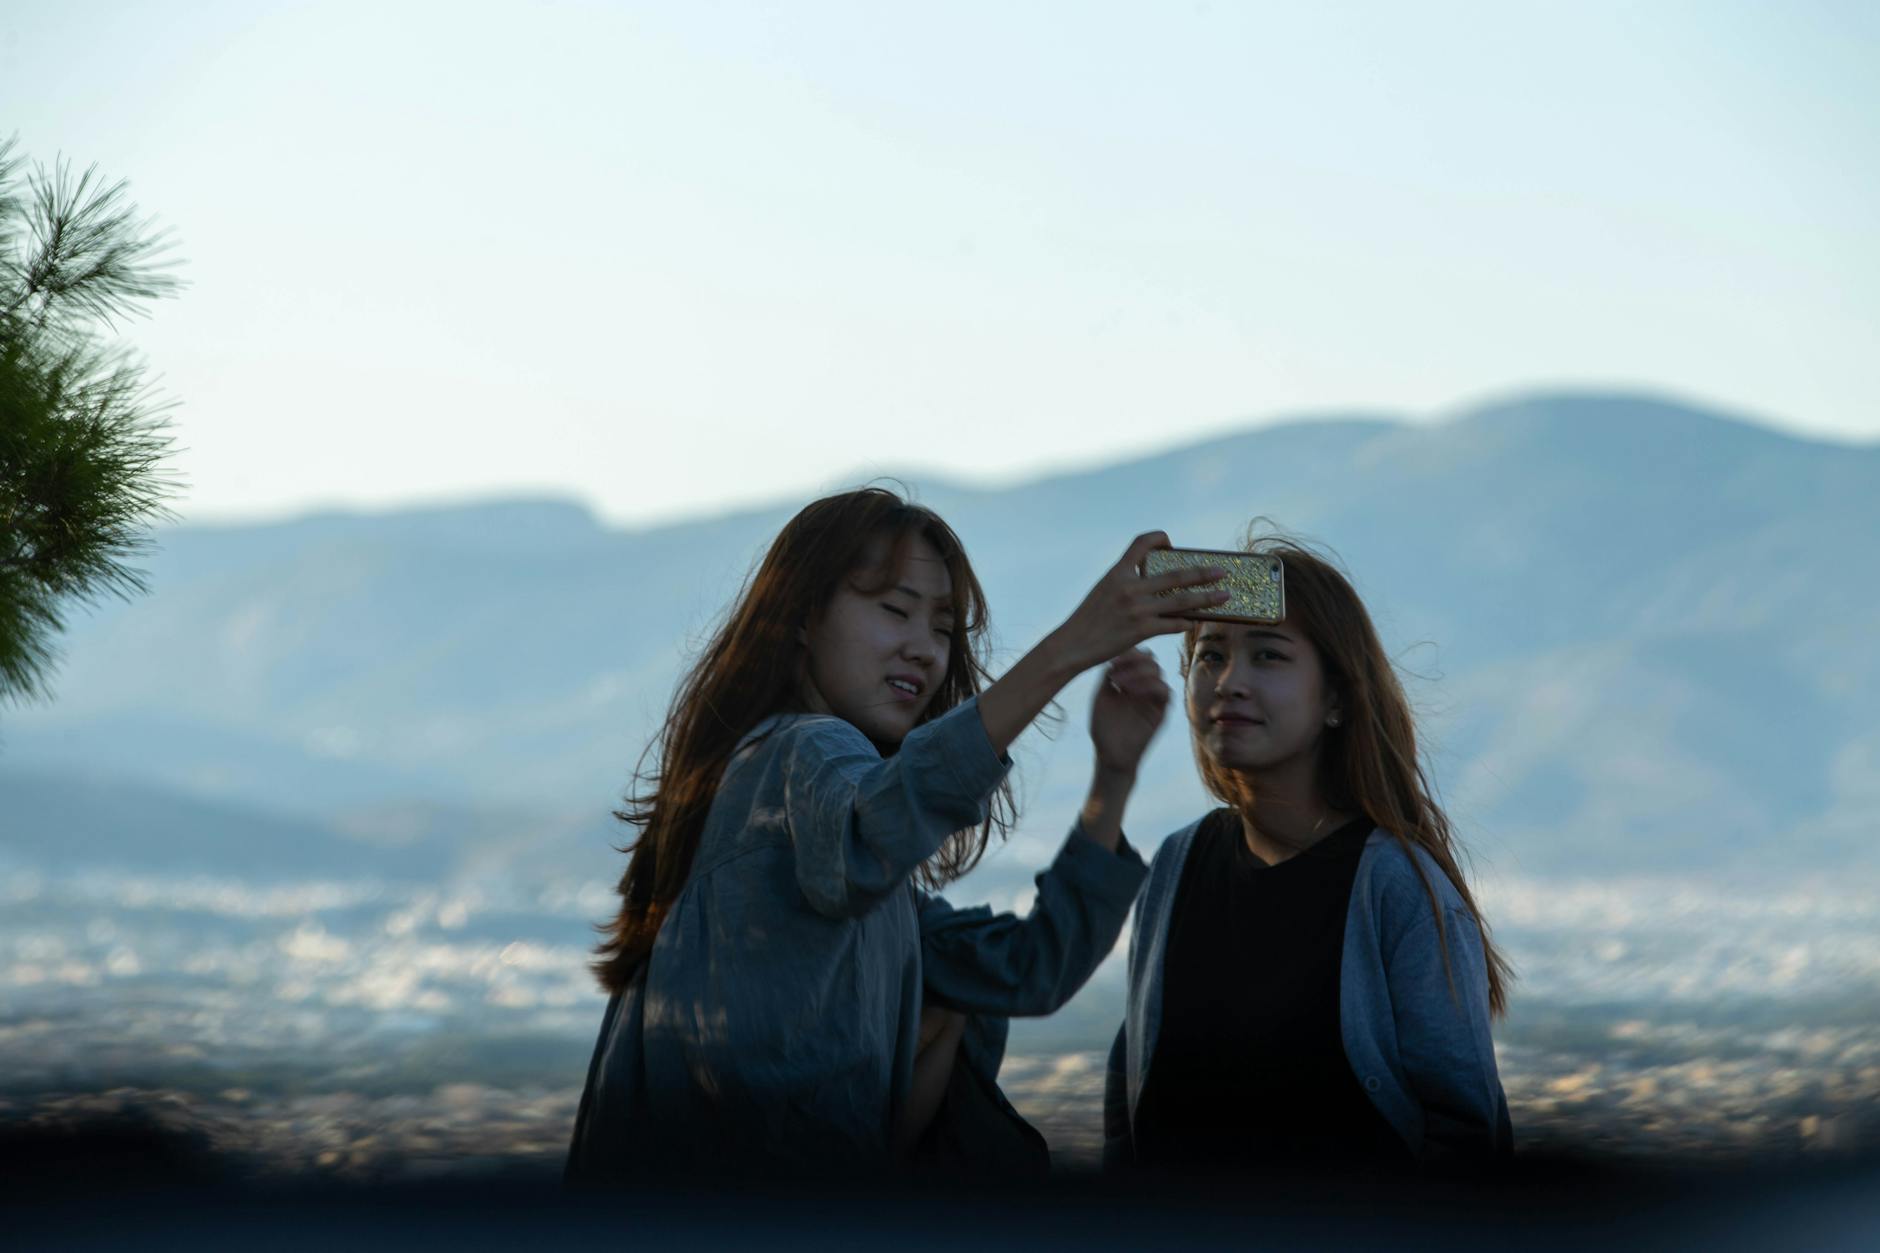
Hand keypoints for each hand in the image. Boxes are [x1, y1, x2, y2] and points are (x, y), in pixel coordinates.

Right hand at [1052, 532, 1227, 672]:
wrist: (1071, 645)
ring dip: (1207, 597)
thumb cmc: (1087, 620)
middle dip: (1202, 572)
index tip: (1171, 544)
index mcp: (1117, 572)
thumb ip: (1125, 583)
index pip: (1141, 543)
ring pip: (1181, 600)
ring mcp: (1136, 608)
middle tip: (1221, 571)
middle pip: (1175, 574)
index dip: (1159, 538)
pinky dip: (1186, 622)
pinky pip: (1172, 624)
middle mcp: (1128, 586)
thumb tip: (1152, 581)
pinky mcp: (1140, 630)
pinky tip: (1194, 622)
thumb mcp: (1102, 591)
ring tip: (1225, 595)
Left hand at [1090, 648, 1171, 776]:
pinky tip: (1129, 692)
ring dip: (1137, 672)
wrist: (1110, 757)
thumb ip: (1107, 677)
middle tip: (1114, 667)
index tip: (1110, 658)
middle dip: (1133, 659)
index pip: (1137, 656)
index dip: (1127, 652)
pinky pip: (1164, 691)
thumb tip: (1114, 655)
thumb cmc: (1103, 729)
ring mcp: (1153, 699)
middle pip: (1150, 659)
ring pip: (1158, 672)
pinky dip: (1148, 686)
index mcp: (1130, 681)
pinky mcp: (1161, 712)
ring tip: (1117, 683)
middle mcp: (1144, 687)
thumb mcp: (1101, 698)